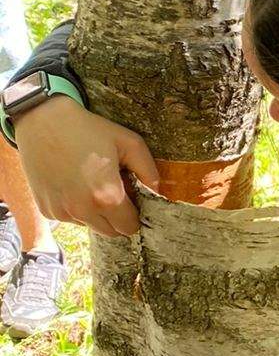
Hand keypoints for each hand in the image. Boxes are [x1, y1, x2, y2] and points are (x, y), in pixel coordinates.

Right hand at [13, 96, 159, 237]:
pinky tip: (74, 184)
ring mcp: (62, 213)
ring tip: (92, 184)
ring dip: (97, 214)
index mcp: (106, 197)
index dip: (136, 214)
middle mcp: (82, 211)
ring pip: (91, 226)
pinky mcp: (47, 210)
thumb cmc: (89, 130)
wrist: (43, 122)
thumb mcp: (129, 142)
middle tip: (115, 191)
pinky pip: (71, 219)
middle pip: (112, 233)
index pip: (130, 227)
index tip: (133, 199)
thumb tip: (157, 192)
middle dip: (119, 217)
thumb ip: (149, 171)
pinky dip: (77, 209)